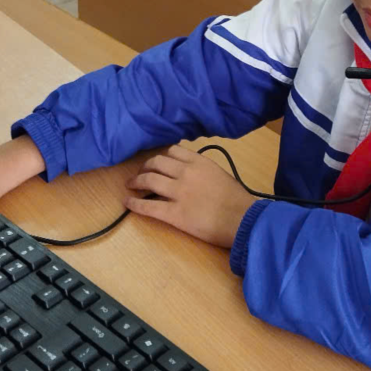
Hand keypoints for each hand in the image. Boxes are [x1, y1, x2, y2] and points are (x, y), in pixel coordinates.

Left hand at [124, 145, 253, 248]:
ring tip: (130, 185)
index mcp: (199, 162)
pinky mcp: (174, 213)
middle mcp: (185, 172)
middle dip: (145, 167)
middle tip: (140, 174)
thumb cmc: (237, 200)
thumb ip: (203, 170)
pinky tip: (128, 203)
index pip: (172, 151)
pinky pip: (149, 206)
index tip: (156, 162)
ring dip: (136, 181)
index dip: (160, 157)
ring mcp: (178, 192)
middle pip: (156, 163)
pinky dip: (135, 203)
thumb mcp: (219, 174)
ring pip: (149, 180)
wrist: (243, 219)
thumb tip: (191, 172)